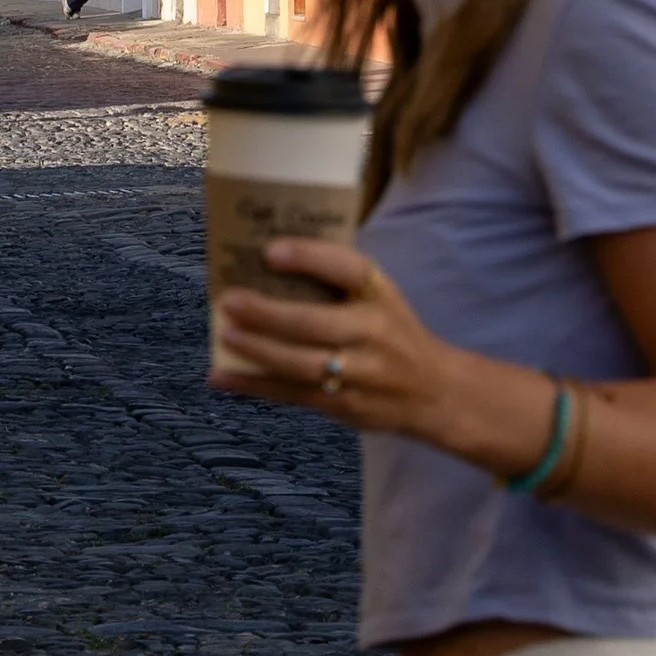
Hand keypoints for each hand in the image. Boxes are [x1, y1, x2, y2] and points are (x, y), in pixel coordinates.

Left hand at [215, 239, 467, 442]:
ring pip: (301, 364)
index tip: (269, 250)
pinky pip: (293, 395)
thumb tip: (267, 264)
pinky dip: (254, 385)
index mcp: (381, 295)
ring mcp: (360, 373)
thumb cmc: (393, 332)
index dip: (309, 258)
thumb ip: (338, 282)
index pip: (348, 268)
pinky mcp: (343, 406)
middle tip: (229, 300)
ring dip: (259, 350)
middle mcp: (373, 332)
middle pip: (315, 323)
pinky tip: (222, 375)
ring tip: (225, 333)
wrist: (433, 391)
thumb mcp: (381, 296)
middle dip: (268, 313)